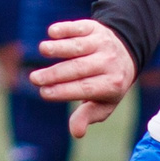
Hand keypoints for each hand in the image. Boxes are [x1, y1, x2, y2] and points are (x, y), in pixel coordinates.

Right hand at [32, 19, 138, 139]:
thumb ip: (88, 116)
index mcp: (112, 84)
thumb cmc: (107, 84)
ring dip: (59, 48)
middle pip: (79, 68)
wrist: (125, 53)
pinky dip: (66, 29)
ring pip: (78, 46)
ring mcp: (102, 43)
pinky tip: (52, 33)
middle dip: (55, 74)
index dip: (64, 90)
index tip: (44, 93)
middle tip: (34, 79)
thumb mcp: (103, 103)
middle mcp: (109, 62)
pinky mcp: (94, 28)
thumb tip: (76, 133)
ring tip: (43, 50)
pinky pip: (79, 28)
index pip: (85, 88)